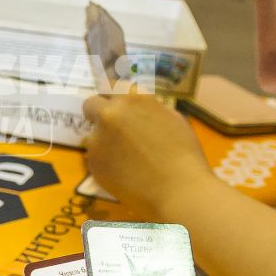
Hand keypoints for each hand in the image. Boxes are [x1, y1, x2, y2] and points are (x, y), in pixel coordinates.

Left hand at [81, 92, 215, 218]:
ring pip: (92, 135)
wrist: (178, 190)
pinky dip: (106, 164)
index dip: (114, 96)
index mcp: (133, 98)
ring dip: (104, 142)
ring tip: (126, 160)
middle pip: (91, 105)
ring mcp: (98, 138)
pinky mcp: (93, 163)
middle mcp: (110, 114)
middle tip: (112, 129)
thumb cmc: (184, 154)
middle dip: (99, 114)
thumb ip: (148, 109)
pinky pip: (95, 158)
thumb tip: (137, 110)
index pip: (112, 85)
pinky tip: (125, 174)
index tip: (116, 104)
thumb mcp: (172, 118)